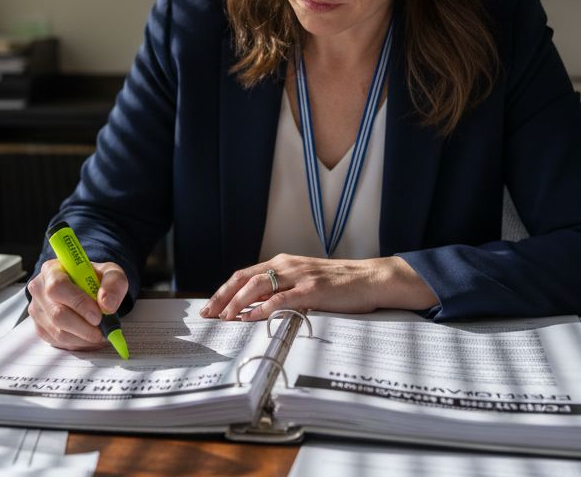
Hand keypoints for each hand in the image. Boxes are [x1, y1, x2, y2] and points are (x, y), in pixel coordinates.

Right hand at [27, 258, 128, 349]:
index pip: (58, 287)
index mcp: (52, 270)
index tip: (98, 315)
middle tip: (102, 331)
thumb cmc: (94, 279)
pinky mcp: (40, 327)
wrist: (86, 288)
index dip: (78, 303)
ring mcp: (37, 310)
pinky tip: (89, 337)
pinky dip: (78, 343)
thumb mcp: (110, 273)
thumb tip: (107, 305)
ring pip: (58, 332)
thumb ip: (113, 284)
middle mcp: (39, 289)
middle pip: (57, 314)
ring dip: (83, 337)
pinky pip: (58, 342)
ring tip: (100, 334)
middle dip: (83, 327)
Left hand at [199, 254, 438, 320]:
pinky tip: (250, 317)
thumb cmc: (340, 285)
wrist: (372, 279)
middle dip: (223, 297)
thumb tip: (255, 308)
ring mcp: (300, 276)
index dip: (225, 290)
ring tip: (224, 317)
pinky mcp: (313, 289)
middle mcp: (287, 265)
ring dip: (237, 302)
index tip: (210, 307)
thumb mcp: (305, 283)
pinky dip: (262, 308)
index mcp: (284, 263)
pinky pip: (281, 298)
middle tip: (208, 315)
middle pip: (244, 278)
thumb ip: (282, 292)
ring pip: (258, 285)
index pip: (245, 275)